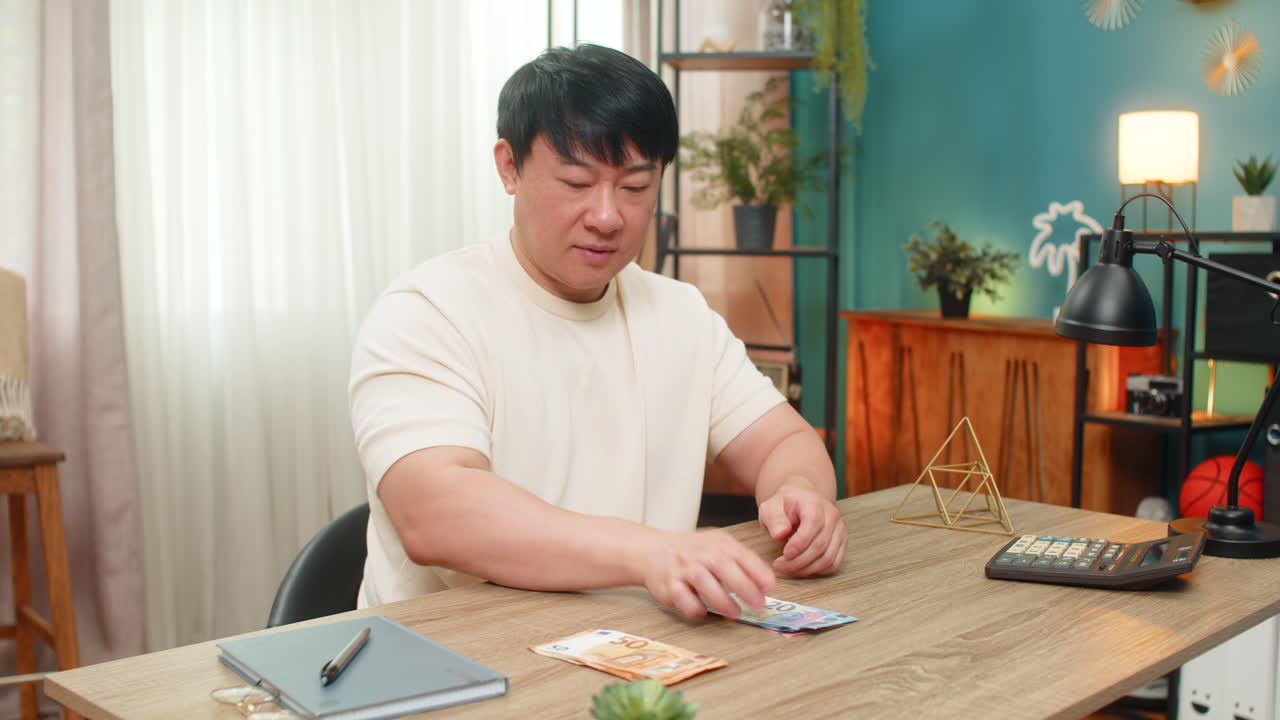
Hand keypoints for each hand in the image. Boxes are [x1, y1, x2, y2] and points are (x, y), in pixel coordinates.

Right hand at [639, 529, 775, 619]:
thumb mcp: (719, 546)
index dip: (758, 571)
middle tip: (758, 605)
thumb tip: (767, 583)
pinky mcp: (669, 585)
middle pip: (724, 567)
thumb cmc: (693, 552)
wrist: (653, 550)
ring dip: (723, 601)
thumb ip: (742, 561)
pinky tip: (705, 612)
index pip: (742, 555)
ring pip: (704, 583)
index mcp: (718, 543)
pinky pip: (683, 598)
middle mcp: (701, 554)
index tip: (770, 587)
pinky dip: (696, 607)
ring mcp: (684, 569)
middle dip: (745, 588)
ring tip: (736, 614)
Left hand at [757, 481, 846, 576]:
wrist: (801, 502)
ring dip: (807, 569)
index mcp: (814, 504)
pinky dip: (818, 570)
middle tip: (779, 565)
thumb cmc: (784, 507)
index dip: (799, 544)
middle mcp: (832, 516)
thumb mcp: (771, 507)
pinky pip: (834, 563)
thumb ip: (774, 518)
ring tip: (788, 568)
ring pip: (828, 558)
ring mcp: (839, 530)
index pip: (813, 524)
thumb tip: (779, 534)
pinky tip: (802, 569)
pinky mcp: (842, 543)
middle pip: (820, 545)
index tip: (783, 554)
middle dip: (798, 561)